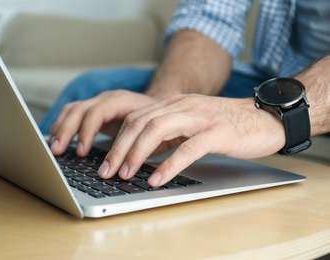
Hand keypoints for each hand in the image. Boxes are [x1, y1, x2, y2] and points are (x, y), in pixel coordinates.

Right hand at [49, 90, 156, 155]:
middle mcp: (108, 99)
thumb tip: (129, 168)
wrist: (162, 108)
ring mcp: (100, 102)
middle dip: (66, 131)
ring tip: (54, 148)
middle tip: (58, 151)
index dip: (87, 132)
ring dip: (60, 128)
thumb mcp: (156, 133)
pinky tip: (57, 140)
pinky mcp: (95, 110)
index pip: (98, 112)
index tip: (82, 152)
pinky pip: (73, 114)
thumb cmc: (161, 122)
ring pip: (73, 110)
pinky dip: (63, 126)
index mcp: (123, 101)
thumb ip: (142, 146)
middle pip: (80, 109)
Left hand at [98, 94, 285, 186]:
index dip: (117, 139)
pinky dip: (170, 164)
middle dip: (119, 148)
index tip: (105, 161)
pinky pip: (188, 147)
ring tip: (125, 174)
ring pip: (158, 129)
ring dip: (137, 153)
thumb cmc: (226, 124)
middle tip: (106, 171)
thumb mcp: (190, 124)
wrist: (264, 116)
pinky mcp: (217, 132)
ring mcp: (199, 117)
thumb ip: (168, 133)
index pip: (136, 117)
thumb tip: (143, 153)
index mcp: (174, 104)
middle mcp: (182, 106)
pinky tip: (157, 178)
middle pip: (140, 122)